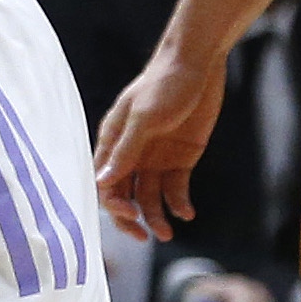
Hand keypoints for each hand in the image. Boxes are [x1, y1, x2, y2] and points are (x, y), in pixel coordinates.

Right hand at [93, 47, 226, 243]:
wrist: (198, 64)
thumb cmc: (164, 84)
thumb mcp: (144, 117)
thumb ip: (125, 151)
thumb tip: (102, 183)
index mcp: (114, 141)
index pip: (104, 181)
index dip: (113, 202)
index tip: (130, 213)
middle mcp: (132, 154)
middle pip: (124, 194)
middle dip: (131, 218)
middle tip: (145, 237)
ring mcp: (155, 158)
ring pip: (149, 196)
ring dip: (155, 216)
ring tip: (168, 234)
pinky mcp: (180, 159)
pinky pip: (175, 189)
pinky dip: (178, 204)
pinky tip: (186, 214)